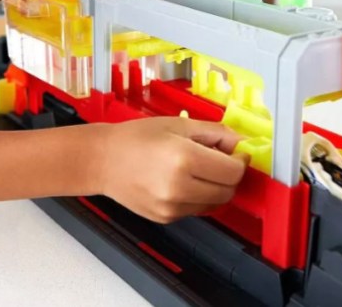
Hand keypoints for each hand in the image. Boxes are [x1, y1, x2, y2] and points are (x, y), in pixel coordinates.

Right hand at [94, 117, 247, 223]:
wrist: (102, 160)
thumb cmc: (135, 138)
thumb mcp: (178, 124)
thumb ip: (214, 132)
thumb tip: (239, 141)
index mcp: (184, 158)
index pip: (234, 171)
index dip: (240, 161)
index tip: (237, 154)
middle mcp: (179, 187)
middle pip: (228, 190)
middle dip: (228, 175)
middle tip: (216, 160)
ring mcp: (172, 206)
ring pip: (214, 204)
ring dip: (213, 187)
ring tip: (193, 170)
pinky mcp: (166, 217)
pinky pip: (195, 210)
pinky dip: (195, 197)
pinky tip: (178, 181)